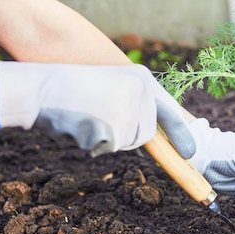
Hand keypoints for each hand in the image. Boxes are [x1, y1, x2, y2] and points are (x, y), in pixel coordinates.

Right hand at [0, 62, 194, 157]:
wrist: (42, 87)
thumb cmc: (75, 88)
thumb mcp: (113, 88)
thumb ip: (136, 108)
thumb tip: (148, 140)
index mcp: (143, 80)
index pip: (170, 112)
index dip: (181, 134)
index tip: (192, 154)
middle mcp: (140, 94)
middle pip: (144, 134)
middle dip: (125, 136)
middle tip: (99, 116)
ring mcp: (126, 111)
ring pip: (126, 143)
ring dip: (107, 139)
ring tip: (88, 116)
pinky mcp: (111, 128)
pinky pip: (107, 148)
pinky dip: (91, 143)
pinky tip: (79, 124)